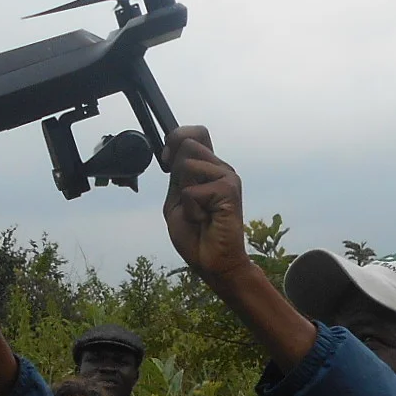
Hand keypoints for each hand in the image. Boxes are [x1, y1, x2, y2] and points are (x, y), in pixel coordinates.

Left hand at [161, 126, 250, 283]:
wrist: (213, 262)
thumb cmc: (196, 235)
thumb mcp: (177, 199)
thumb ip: (177, 174)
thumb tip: (176, 149)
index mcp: (208, 168)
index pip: (196, 132)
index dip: (176, 138)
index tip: (166, 160)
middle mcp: (220, 167)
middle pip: (188, 143)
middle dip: (176, 173)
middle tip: (187, 199)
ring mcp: (227, 176)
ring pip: (187, 164)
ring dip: (184, 195)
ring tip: (199, 212)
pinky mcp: (229, 189)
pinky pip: (192, 190)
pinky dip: (192, 210)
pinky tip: (206, 220)